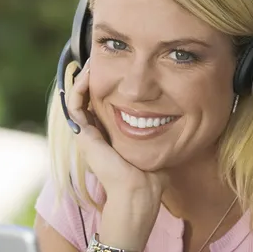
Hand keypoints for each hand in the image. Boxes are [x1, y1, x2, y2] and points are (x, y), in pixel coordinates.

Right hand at [66, 60, 166, 239]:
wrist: (139, 191)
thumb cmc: (151, 177)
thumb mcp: (158, 148)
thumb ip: (160, 135)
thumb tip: (178, 122)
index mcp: (113, 137)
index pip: (106, 106)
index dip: (110, 87)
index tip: (121, 71)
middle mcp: (98, 134)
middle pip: (91, 99)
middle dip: (96, 78)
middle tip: (103, 60)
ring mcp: (88, 134)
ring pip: (78, 99)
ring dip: (84, 79)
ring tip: (93, 62)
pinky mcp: (83, 135)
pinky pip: (74, 106)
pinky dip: (77, 88)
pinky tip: (88, 74)